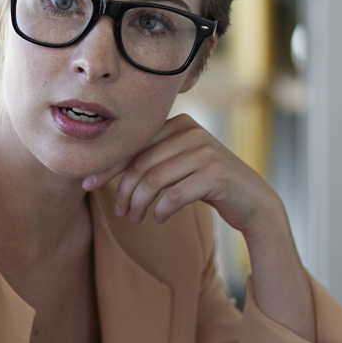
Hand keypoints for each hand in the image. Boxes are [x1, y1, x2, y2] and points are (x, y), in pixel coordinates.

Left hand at [82, 114, 279, 234]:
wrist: (253, 200)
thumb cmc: (209, 182)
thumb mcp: (181, 162)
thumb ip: (154, 156)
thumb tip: (104, 167)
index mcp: (179, 123)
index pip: (134, 145)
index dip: (108, 166)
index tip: (88, 184)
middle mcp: (192, 132)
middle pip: (141, 164)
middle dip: (123, 192)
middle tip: (120, 213)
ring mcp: (205, 152)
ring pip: (154, 180)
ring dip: (139, 205)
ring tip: (136, 218)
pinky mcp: (215, 174)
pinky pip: (174, 195)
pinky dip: (161, 211)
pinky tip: (159, 219)